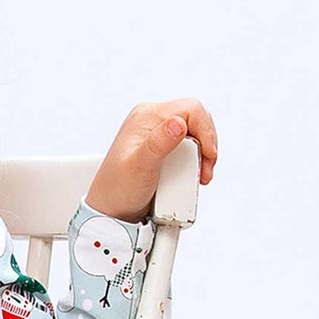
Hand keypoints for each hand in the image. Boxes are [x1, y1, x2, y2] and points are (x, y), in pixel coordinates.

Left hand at [86, 100, 217, 221]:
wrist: (111, 209)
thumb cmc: (118, 190)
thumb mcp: (139, 167)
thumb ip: (158, 143)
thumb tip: (177, 123)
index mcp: (146, 116)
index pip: (191, 109)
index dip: (206, 131)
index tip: (208, 155)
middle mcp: (151, 120)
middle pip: (197, 120)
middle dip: (206, 145)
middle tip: (203, 171)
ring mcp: (156, 132)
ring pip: (195, 133)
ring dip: (203, 154)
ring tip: (198, 175)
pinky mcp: (161, 145)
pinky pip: (188, 145)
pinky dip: (195, 159)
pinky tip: (191, 174)